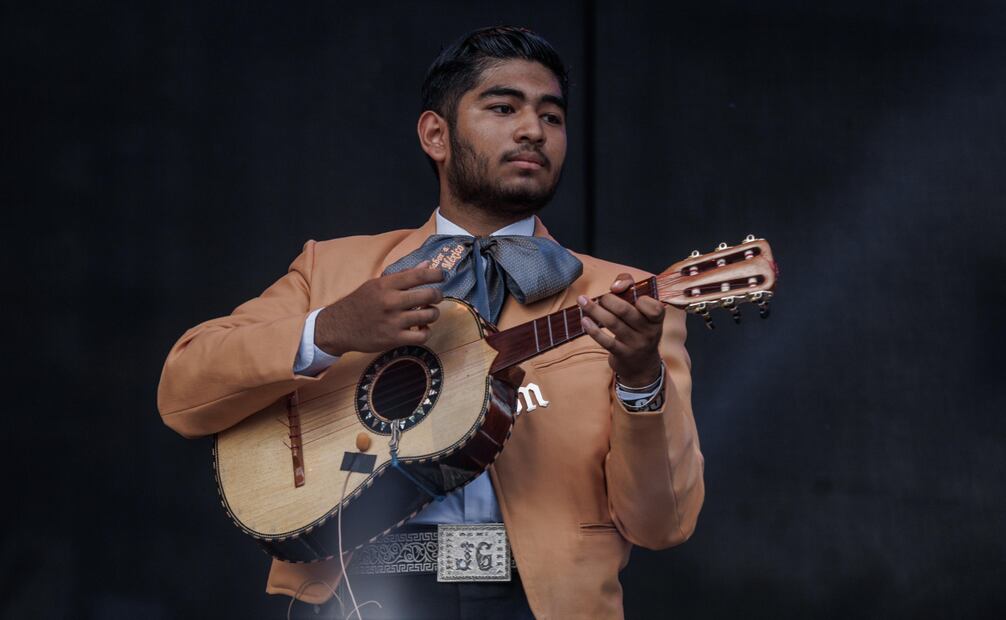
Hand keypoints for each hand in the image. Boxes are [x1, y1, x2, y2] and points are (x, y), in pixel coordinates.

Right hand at [314, 261, 444, 354]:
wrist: (339, 327)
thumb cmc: (360, 303)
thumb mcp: (376, 285)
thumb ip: (403, 276)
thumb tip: (427, 264)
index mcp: (386, 284)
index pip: (419, 275)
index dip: (436, 274)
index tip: (442, 276)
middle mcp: (390, 301)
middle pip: (429, 295)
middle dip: (437, 295)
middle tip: (435, 297)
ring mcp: (393, 321)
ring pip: (429, 315)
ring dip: (433, 314)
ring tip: (427, 313)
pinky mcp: (393, 339)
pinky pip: (422, 336)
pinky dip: (426, 332)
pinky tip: (421, 328)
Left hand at [578, 273, 664, 386]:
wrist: (643, 365)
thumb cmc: (639, 327)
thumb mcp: (642, 310)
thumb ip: (631, 287)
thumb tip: (615, 285)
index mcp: (657, 317)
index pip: (651, 304)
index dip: (635, 294)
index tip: (618, 289)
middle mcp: (650, 331)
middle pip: (625, 310)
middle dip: (607, 300)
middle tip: (600, 298)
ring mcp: (636, 344)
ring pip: (612, 323)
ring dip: (594, 310)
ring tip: (582, 301)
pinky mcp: (623, 355)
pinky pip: (606, 341)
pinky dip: (593, 329)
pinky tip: (584, 320)